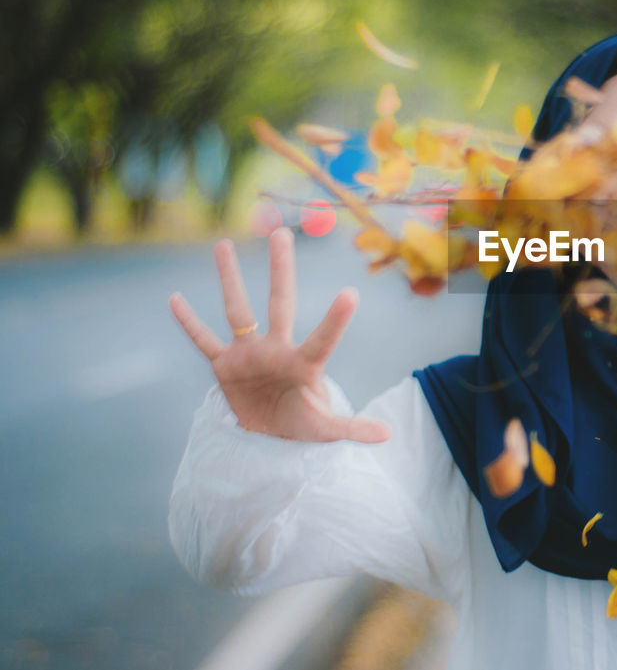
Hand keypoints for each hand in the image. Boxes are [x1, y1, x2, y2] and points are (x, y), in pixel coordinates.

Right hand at [169, 227, 389, 443]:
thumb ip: (352, 428)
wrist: (270, 435)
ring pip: (236, 311)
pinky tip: (175, 299)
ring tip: (223, 244)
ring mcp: (249, 354)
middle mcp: (276, 349)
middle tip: (281, 234)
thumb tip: (387, 435)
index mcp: (304, 364)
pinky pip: (203, 340)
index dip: (336, 320)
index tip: (351, 292)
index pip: (323, 339)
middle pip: (280, 302)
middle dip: (281, 271)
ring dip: (229, 279)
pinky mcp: (224, 365)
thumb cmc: (302, 425)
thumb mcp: (325, 430)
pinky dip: (188, 323)